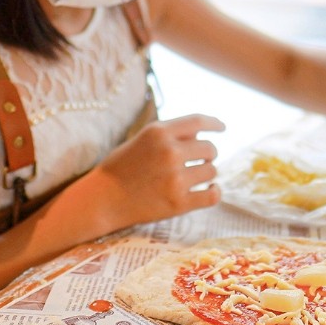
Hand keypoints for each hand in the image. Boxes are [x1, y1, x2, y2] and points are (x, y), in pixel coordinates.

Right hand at [86, 114, 224, 229]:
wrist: (102, 198)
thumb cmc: (121, 167)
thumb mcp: (142, 139)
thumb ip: (170, 134)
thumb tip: (202, 132)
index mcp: (159, 132)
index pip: (198, 121)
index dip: (214, 123)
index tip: (223, 127)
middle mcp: (170, 152)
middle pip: (210, 148)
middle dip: (207, 154)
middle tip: (199, 161)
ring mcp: (175, 179)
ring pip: (212, 171)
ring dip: (207, 173)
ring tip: (194, 177)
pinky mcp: (178, 203)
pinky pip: (212, 195)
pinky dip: (215, 192)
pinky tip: (210, 190)